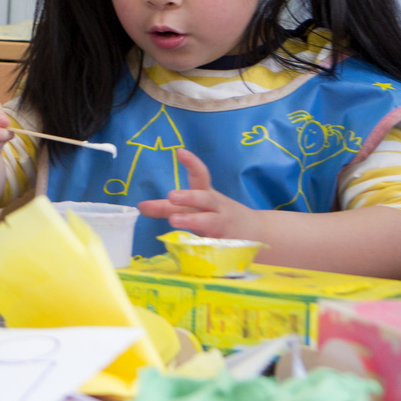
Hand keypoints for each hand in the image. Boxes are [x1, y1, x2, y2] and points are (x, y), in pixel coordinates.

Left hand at [138, 149, 262, 240]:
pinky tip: (191, 249)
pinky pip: (214, 246)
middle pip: (204, 199)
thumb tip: (141, 206)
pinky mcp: (227, 245)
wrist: (259, 233)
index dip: (192, 164)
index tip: (180, 151)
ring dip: (192, 221)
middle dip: (189, 197)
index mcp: (208, 196)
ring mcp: (222, 226)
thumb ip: (168, 207)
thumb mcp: (197, 207)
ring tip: (174, 220)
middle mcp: (216, 208)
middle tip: (171, 196)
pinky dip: (204, 247)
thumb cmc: (218, 216)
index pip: (202, 176)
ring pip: (209, 222)